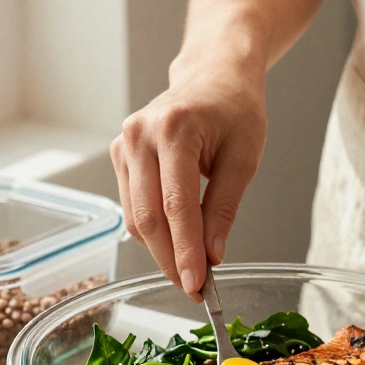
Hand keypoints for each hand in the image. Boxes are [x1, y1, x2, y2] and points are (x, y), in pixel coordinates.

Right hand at [110, 55, 266, 300]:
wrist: (213, 74)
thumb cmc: (234, 109)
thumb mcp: (244, 158)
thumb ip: (224, 208)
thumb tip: (211, 256)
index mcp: (174, 130)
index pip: (176, 206)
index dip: (185, 252)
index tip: (197, 286)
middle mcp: (140, 135)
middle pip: (148, 217)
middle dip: (171, 260)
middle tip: (195, 290)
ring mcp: (124, 144)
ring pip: (136, 218)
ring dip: (161, 251)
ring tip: (191, 270)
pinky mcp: (119, 155)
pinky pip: (132, 206)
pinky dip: (154, 232)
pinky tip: (177, 242)